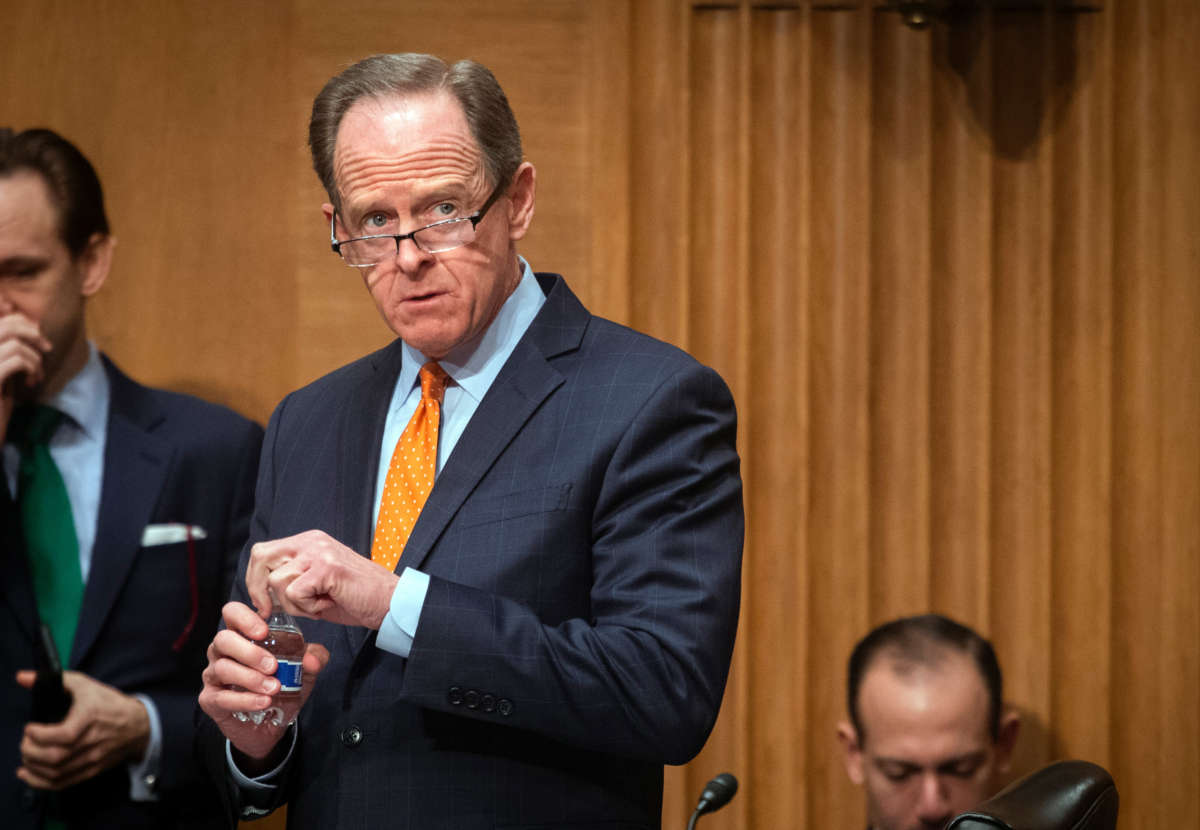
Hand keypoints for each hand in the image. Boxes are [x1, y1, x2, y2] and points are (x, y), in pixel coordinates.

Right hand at [0, 302, 50, 438]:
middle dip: (33, 334)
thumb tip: (33, 325)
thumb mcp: (6, 369)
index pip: (1, 321)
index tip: (39, 337)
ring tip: (36, 375)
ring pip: (16, 344)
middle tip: (48, 348)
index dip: (23, 322)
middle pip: (6, 326)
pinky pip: (18, 360)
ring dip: (35, 359)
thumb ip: (12, 349)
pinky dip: (32, 368)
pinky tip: (31, 381)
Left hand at [14, 670, 148, 790]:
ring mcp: (93, 758)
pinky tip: (29, 774)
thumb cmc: (110, 704)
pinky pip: (63, 783)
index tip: (30, 727)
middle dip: (31, 751)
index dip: (39, 735)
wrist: (139, 725)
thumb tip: (22, 677)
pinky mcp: (91, 770)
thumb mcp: (85, 685)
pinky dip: (41, 782)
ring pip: (56, 773)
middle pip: (55, 757)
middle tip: (25, 742)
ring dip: (33, 767)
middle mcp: (93, 741)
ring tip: (26, 755)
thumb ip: (55, 680)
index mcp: (91, 717)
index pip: (64, 735)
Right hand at [199, 602, 328, 764]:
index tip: (264, 631)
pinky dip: (245, 700)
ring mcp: (213, 675)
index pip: (232, 613)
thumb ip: (314, 658)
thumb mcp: (303, 670)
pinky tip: (264, 702)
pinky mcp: (210, 700)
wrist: (270, 724)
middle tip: (274, 666)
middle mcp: (223, 652)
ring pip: (222, 668)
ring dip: (251, 678)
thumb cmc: (281, 686)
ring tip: (274, 688)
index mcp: (242, 635)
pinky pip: (222, 697)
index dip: (244, 617)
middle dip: (250, 651)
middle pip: (223, 639)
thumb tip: (312, 659)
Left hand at [246, 530, 399, 629]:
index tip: (264, 603)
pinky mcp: (327, 568)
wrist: (390, 602)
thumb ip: (290, 582)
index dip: (254, 579)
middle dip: (260, 589)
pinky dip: (307, 608)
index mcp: (308, 541)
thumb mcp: (316, 584)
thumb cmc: (356, 598)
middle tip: (274, 610)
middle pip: (261, 557)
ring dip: (293, 604)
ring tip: (318, 605)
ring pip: (277, 581)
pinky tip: (326, 605)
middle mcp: (312, 541)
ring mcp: (319, 552)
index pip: (262, 551)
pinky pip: (295, 593)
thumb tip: (260, 595)